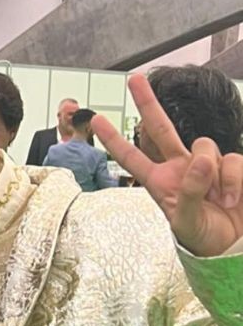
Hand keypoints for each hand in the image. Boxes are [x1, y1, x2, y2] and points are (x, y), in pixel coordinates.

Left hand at [90, 75, 242, 256]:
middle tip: (134, 79)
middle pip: (161, 128)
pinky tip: (233, 199)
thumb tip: (200, 160)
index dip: (115, 141)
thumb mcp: (187, 223)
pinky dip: (234, 180)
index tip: (96, 120)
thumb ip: (189, 193)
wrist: (233, 246)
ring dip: (214, 175)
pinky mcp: (231, 166)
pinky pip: (233, 160)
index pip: (133, 158)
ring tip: (220, 201)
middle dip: (148, 102)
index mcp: (161, 182)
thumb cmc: (203, 238)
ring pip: (205, 145)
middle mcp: (180, 167)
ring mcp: (206, 165)